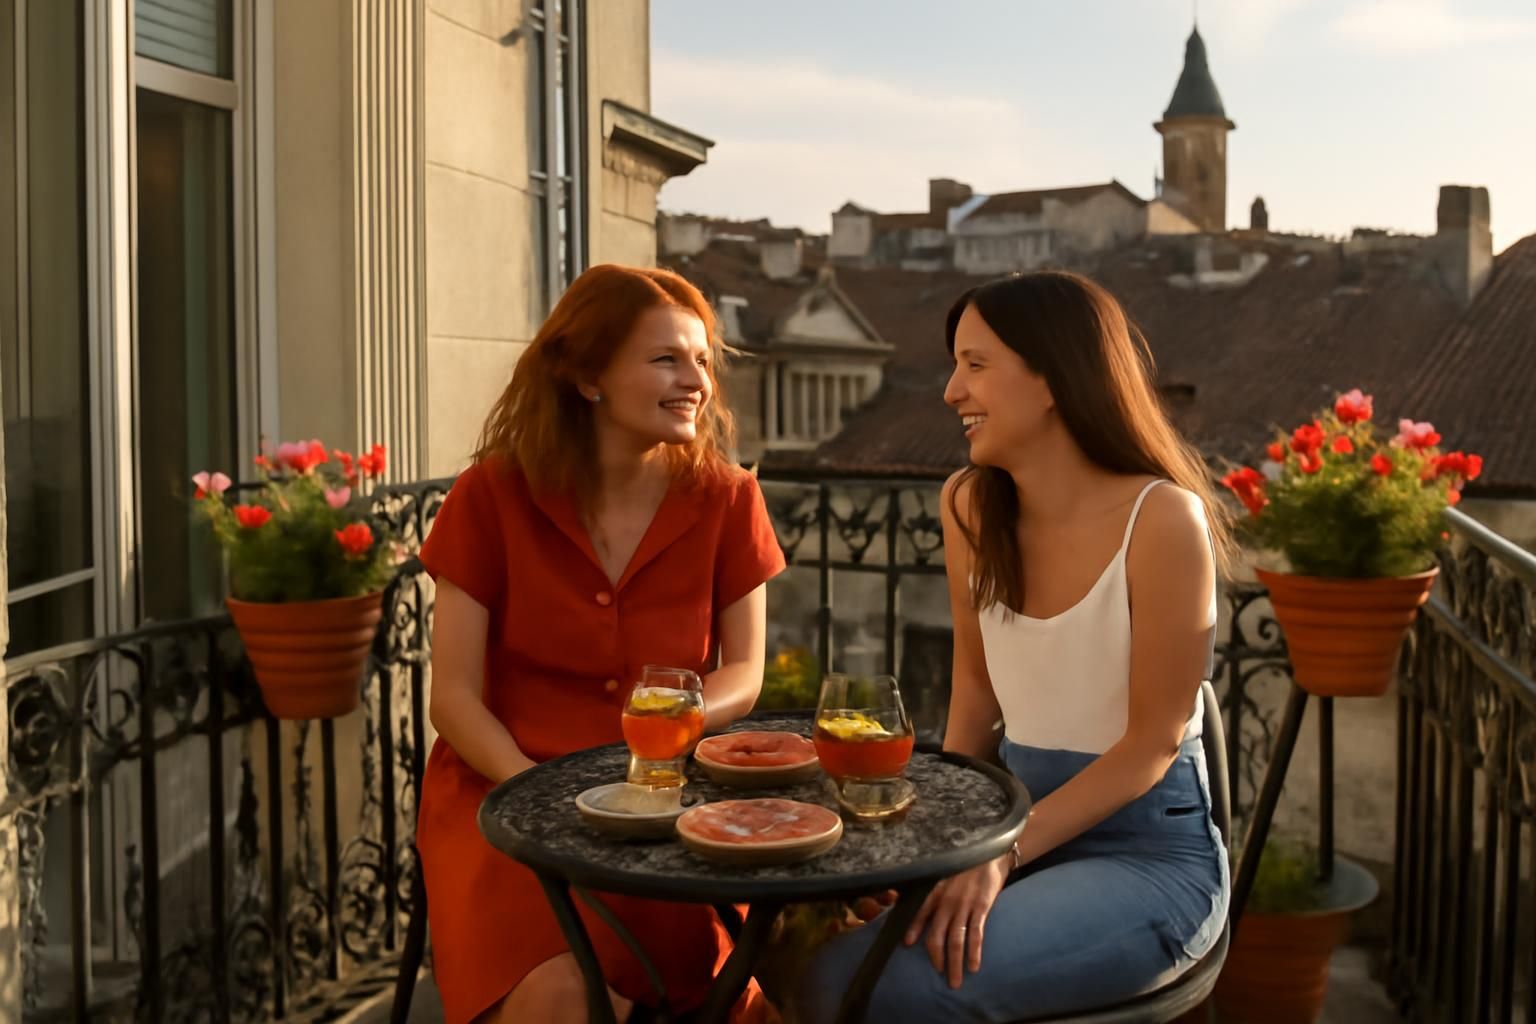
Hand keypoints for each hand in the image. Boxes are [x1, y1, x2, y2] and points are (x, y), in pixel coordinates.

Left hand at [903, 854, 1010, 988]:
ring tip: (954, 982)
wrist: (992, 852)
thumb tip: (913, 899)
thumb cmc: (966, 864)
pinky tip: (973, 967)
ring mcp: (964, 905)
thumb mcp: (945, 872)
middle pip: (937, 935)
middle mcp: (946, 901)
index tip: (907, 944)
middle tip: (940, 975)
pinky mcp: (981, 907)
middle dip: (937, 959)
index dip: (913, 929)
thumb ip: (933, 888)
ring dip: (954, 964)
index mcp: (935, 891)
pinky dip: (974, 953)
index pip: (919, 913)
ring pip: (955, 940)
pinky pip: (976, 935)